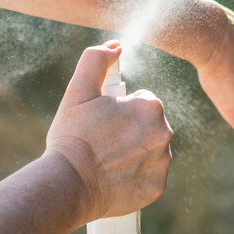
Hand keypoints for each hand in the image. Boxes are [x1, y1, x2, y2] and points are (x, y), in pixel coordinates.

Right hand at [45, 40, 172, 222]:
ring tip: (108, 160)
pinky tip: (117, 177)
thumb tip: (115, 45)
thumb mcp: (78, 90)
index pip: (142, 101)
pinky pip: (151, 176)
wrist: (69, 183)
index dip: (120, 110)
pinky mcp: (157, 187)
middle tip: (103, 141)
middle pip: (149, 126)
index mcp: (150, 106)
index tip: (103, 121)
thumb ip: (96, 60)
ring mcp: (162, 162)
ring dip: (136, 152)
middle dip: (130, 130)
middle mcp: (164, 133)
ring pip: (152, 151)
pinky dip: (137, 177)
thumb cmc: (73, 135)